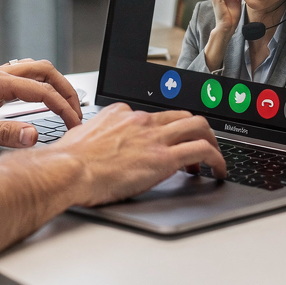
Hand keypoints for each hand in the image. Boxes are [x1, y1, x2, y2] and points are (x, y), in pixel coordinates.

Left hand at [0, 59, 81, 146]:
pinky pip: (21, 80)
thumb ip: (3, 134)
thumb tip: (33, 136)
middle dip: (65, 89)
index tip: (75, 124)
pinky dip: (39, 88)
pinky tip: (38, 104)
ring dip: (52, 86)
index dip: (63, 107)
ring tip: (66, 105)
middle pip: (43, 72)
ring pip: (32, 72)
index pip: (41, 91)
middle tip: (78, 110)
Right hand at [0, 103, 225, 265]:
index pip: (153, 115)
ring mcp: (153, 137)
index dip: (165, 130)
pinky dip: (216, 159)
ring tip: (214, 159)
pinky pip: (201, 150)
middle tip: (200, 147)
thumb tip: (93, 145)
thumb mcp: (83, 137)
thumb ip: (96, 136)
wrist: (68, 169)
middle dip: (196, 130)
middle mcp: (140, 119)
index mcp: (121, 114)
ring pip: (198, 126)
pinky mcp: (162, 157)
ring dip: (211, 141)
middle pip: (181, 115)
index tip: (167, 144)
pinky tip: (218, 170)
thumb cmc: (68, 161)